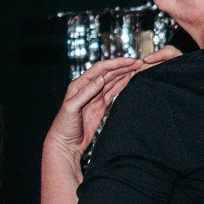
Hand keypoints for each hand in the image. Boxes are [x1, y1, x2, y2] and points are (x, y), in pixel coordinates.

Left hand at [46, 56, 160, 166]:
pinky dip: (122, 83)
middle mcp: (88, 87)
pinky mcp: (101, 105)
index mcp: (79, 85)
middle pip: (109, 72)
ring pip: (113, 80)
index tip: (130, 61)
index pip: (100, 69)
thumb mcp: (71, 108)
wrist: (66, 143)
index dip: (116, 63)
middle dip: (124, 66)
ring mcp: (95, 96)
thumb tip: (101, 79)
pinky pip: (113, 91)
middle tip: (140, 62)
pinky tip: (130, 77)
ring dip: (125, 72)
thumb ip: (86, 93)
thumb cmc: (63, 126)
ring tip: (139, 66)